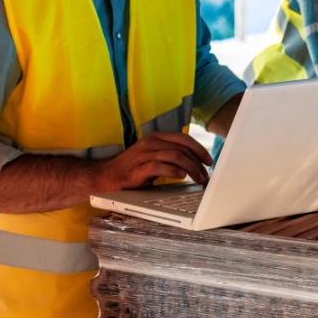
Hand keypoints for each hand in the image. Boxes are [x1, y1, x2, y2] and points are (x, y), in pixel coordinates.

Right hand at [92, 132, 214, 190]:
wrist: (107, 177)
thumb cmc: (133, 170)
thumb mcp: (153, 158)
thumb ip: (170, 157)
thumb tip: (194, 164)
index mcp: (156, 138)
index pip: (184, 138)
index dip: (200, 148)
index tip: (209, 161)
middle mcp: (151, 143)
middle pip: (183, 147)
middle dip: (199, 161)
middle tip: (207, 174)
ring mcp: (144, 154)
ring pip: (176, 156)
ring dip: (191, 168)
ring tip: (199, 179)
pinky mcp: (139, 168)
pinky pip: (161, 166)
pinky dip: (174, 171)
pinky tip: (182, 177)